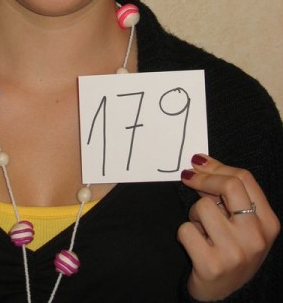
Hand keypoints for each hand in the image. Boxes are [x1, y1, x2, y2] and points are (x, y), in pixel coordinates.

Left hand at [178, 154, 279, 300]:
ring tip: (202, 230)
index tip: (198, 163)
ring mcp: (235, 252)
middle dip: (203, 178)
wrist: (223, 294)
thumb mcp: (241, 223)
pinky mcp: (211, 265)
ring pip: (203, 207)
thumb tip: (200, 163)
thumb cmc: (231, 250)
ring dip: (194, 215)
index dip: (217, 166)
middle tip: (188, 177)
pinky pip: (185, 230)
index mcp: (268, 223)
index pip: (244, 178)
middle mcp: (255, 237)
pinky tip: (196, 245)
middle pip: (229, 185)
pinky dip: (185, 233)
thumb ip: (228, 195)